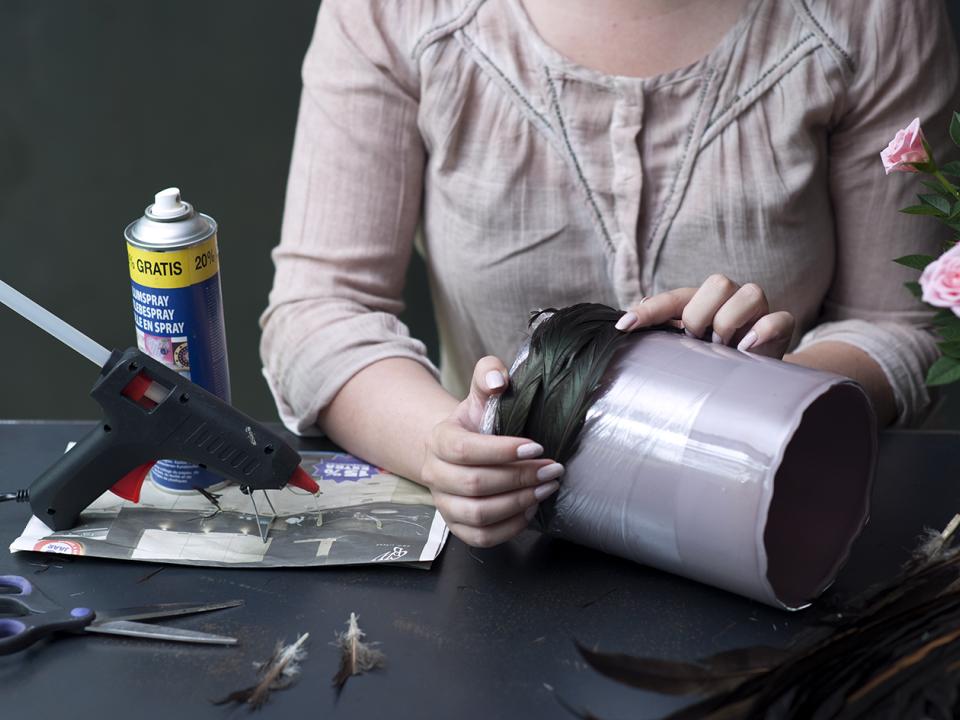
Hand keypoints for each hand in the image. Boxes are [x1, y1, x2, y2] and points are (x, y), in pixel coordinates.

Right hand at [420, 356, 563, 546]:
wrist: (460, 450)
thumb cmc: (477, 422)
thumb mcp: (481, 394)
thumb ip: (489, 373)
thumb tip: (498, 380)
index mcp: (438, 440)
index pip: (464, 450)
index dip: (502, 451)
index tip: (536, 445)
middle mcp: (434, 475)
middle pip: (475, 484)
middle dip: (519, 477)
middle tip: (552, 469)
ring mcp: (444, 504)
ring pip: (478, 514)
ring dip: (518, 503)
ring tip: (547, 487)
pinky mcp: (456, 526)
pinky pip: (482, 537)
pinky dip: (510, 527)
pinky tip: (531, 508)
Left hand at [614, 274, 794, 358]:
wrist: (752, 377)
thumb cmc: (712, 359)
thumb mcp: (685, 349)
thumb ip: (662, 336)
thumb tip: (626, 324)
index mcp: (701, 300)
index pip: (673, 299)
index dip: (649, 310)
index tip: (623, 326)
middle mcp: (730, 297)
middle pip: (717, 283)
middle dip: (699, 315)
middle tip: (696, 339)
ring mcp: (757, 309)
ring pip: (747, 294)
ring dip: (728, 323)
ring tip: (721, 348)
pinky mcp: (781, 326)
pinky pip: (776, 319)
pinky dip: (760, 333)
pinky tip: (745, 349)